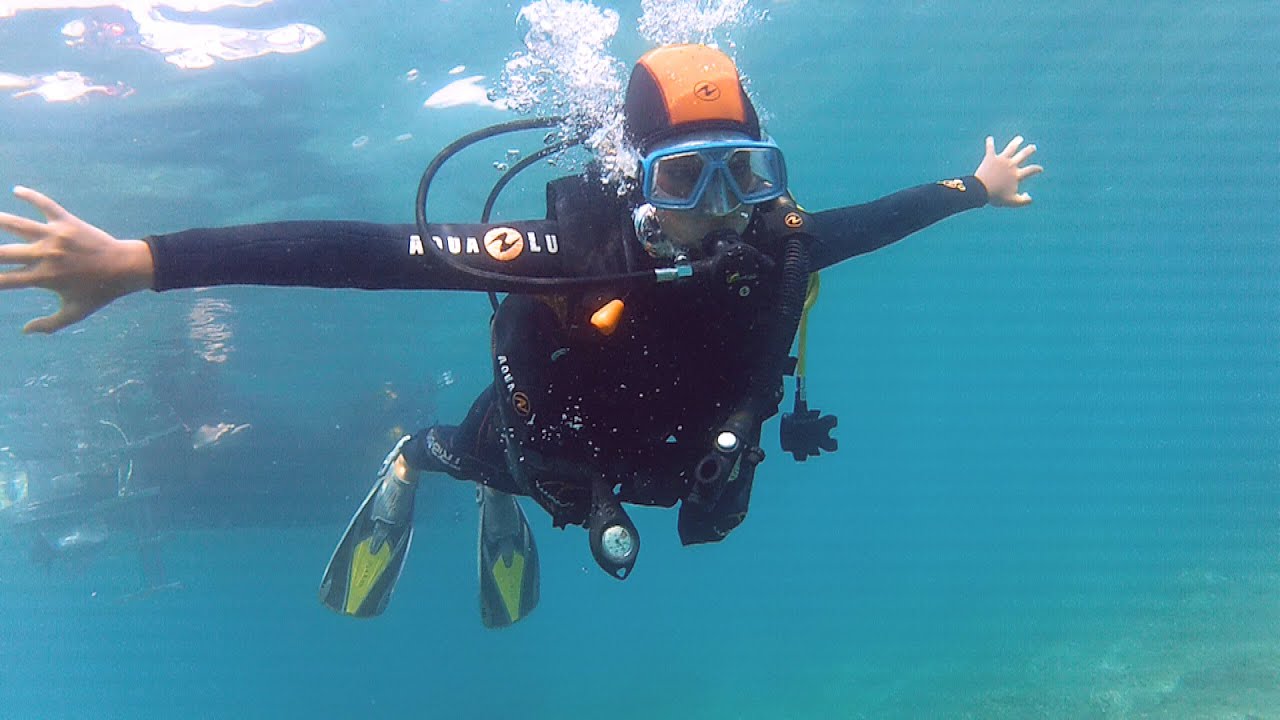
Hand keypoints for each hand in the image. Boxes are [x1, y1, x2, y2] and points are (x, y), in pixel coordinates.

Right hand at [0, 186, 153, 332]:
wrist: (127, 268)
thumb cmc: (100, 293)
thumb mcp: (75, 313)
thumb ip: (49, 324)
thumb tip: (25, 330)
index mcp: (43, 278)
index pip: (4, 280)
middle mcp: (45, 255)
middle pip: (2, 252)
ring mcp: (55, 236)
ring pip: (16, 224)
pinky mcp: (67, 221)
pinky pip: (45, 204)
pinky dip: (30, 196)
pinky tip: (16, 190)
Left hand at [973, 135, 1042, 207]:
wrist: (980, 191)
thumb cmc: (996, 197)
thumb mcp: (1012, 202)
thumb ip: (1023, 201)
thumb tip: (1030, 197)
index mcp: (1017, 174)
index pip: (1031, 170)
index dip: (1037, 169)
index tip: (1040, 169)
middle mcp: (1011, 165)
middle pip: (1023, 155)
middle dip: (1029, 150)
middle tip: (1033, 147)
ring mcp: (1001, 160)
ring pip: (1011, 148)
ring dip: (1016, 142)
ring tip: (1019, 139)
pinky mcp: (990, 158)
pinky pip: (990, 148)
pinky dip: (990, 143)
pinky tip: (989, 138)